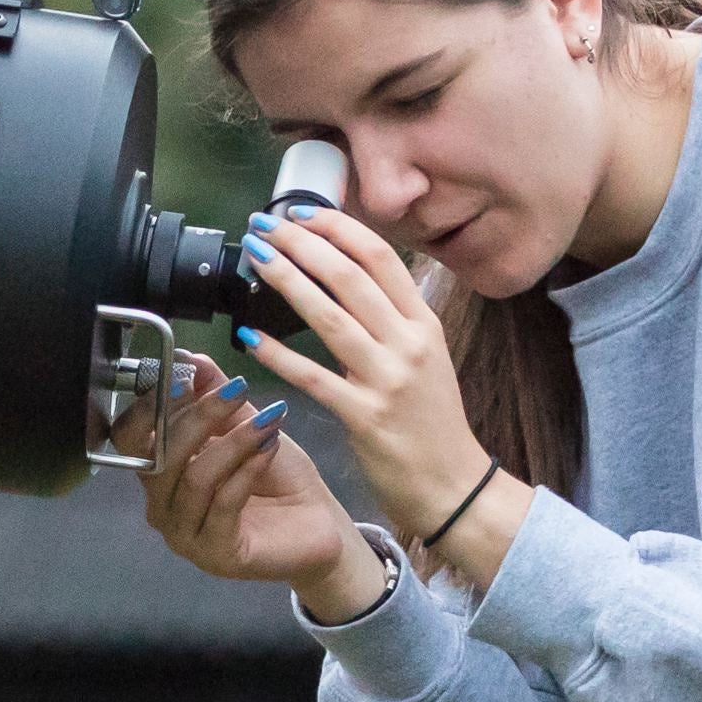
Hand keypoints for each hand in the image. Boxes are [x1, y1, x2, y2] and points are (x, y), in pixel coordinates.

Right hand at [115, 350, 382, 613]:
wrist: (318, 526)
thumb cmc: (279, 480)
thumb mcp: (247, 426)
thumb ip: (216, 395)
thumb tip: (192, 358)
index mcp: (159, 474)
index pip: (128, 441)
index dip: (147, 408)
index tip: (181, 376)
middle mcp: (162, 507)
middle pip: (159, 458)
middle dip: (198, 417)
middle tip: (236, 390)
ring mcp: (185, 536)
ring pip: (194, 479)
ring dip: (233, 443)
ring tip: (268, 420)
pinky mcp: (216, 555)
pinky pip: (223, 505)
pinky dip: (246, 471)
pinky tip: (269, 449)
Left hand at [234, 207, 499, 546]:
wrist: (454, 487)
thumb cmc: (432, 423)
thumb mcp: (425, 358)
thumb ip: (391, 320)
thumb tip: (346, 278)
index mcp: (424, 324)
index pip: (381, 258)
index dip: (338, 229)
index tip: (300, 214)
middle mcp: (409, 344)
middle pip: (351, 277)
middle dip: (303, 244)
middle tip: (264, 226)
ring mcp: (388, 380)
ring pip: (330, 317)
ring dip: (287, 281)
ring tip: (254, 259)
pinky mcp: (364, 417)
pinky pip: (312, 377)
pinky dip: (277, 354)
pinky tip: (248, 336)